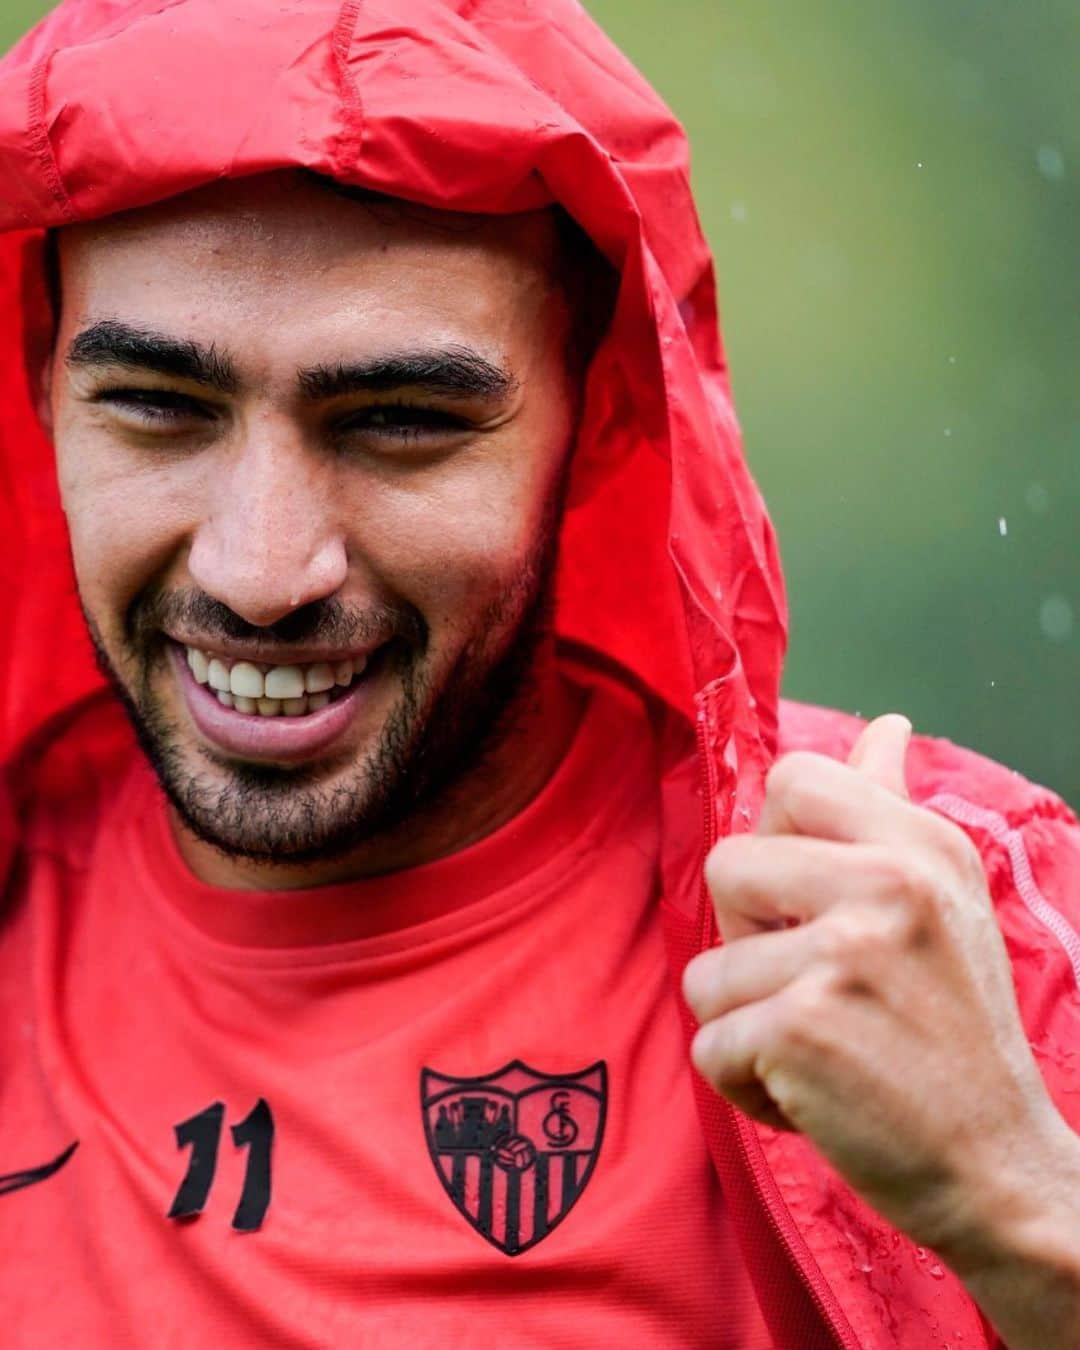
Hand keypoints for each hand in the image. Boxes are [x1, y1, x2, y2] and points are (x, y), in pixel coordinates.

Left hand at [682, 715, 1073, 1264]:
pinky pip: (708, 1044)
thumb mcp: (944, 901)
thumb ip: (892, 807)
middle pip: (725, 865)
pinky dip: (745, 1086)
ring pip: (706, 971)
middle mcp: (888, 884)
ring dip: (747, 1026)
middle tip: (814, 987)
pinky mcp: (801, 1027)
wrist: (998, 1166)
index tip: (810, 902)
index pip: (791, 778)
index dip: (775, 842)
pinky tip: (810, 1096)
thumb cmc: (955, 1029)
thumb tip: (885, 727)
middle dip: (747, 939)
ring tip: (819, 1050)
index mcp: (920, 844)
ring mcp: (843, 954)